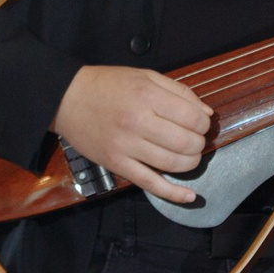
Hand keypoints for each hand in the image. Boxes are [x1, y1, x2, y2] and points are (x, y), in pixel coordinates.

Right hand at [53, 65, 212, 205]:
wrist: (66, 98)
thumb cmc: (108, 85)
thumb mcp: (145, 76)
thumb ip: (179, 91)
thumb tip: (207, 114)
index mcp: (147, 96)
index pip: (193, 118)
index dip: (204, 123)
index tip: (200, 123)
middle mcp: (138, 122)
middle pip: (186, 143)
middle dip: (199, 144)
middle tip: (196, 140)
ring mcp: (126, 146)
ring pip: (172, 164)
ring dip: (191, 163)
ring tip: (190, 156)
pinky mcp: (116, 165)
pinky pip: (149, 184)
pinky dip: (172, 193)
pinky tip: (189, 196)